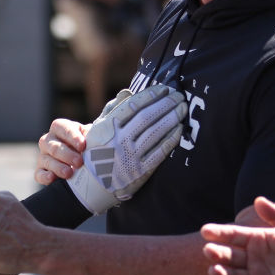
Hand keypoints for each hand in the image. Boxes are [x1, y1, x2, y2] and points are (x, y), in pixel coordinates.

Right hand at [34, 88, 132, 184]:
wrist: (82, 165)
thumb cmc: (88, 148)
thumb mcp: (92, 138)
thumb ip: (95, 134)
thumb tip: (110, 131)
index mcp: (60, 129)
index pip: (61, 127)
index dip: (71, 136)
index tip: (83, 145)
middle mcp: (49, 141)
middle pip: (53, 145)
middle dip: (67, 154)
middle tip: (80, 162)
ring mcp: (43, 156)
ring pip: (46, 160)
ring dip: (58, 166)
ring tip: (70, 173)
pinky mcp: (41, 171)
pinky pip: (38, 174)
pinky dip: (45, 177)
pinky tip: (53, 179)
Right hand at [67, 84, 186, 213]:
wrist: (92, 186)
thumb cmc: (96, 153)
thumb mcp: (97, 129)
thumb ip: (112, 110)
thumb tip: (128, 92)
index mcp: (107, 127)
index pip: (133, 106)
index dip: (151, 95)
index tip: (164, 89)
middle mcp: (118, 140)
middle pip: (146, 117)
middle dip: (165, 104)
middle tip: (179, 96)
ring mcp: (129, 156)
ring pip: (155, 133)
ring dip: (171, 118)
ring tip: (182, 108)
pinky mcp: (140, 171)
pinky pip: (159, 152)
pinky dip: (171, 139)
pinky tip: (179, 129)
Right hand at [201, 196, 274, 274]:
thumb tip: (258, 200)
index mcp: (255, 240)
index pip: (233, 235)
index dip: (219, 233)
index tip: (206, 231)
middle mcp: (251, 258)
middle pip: (230, 256)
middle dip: (217, 254)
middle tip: (208, 251)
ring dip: (223, 274)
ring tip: (215, 271)